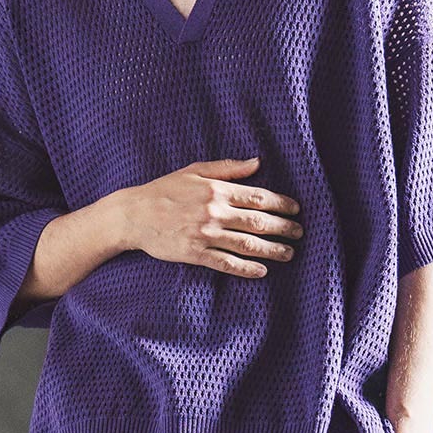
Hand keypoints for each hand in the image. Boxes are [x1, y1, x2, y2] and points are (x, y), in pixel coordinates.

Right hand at [120, 157, 302, 276]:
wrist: (133, 214)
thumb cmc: (164, 190)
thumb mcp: (194, 170)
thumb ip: (227, 168)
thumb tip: (257, 162)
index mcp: (216, 190)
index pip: (258, 197)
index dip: (281, 204)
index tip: (296, 210)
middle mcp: (214, 212)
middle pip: (258, 222)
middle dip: (283, 228)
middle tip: (299, 233)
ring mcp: (205, 234)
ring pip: (247, 244)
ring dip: (272, 250)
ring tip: (289, 254)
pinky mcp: (195, 254)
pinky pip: (226, 263)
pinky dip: (246, 268)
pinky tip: (262, 271)